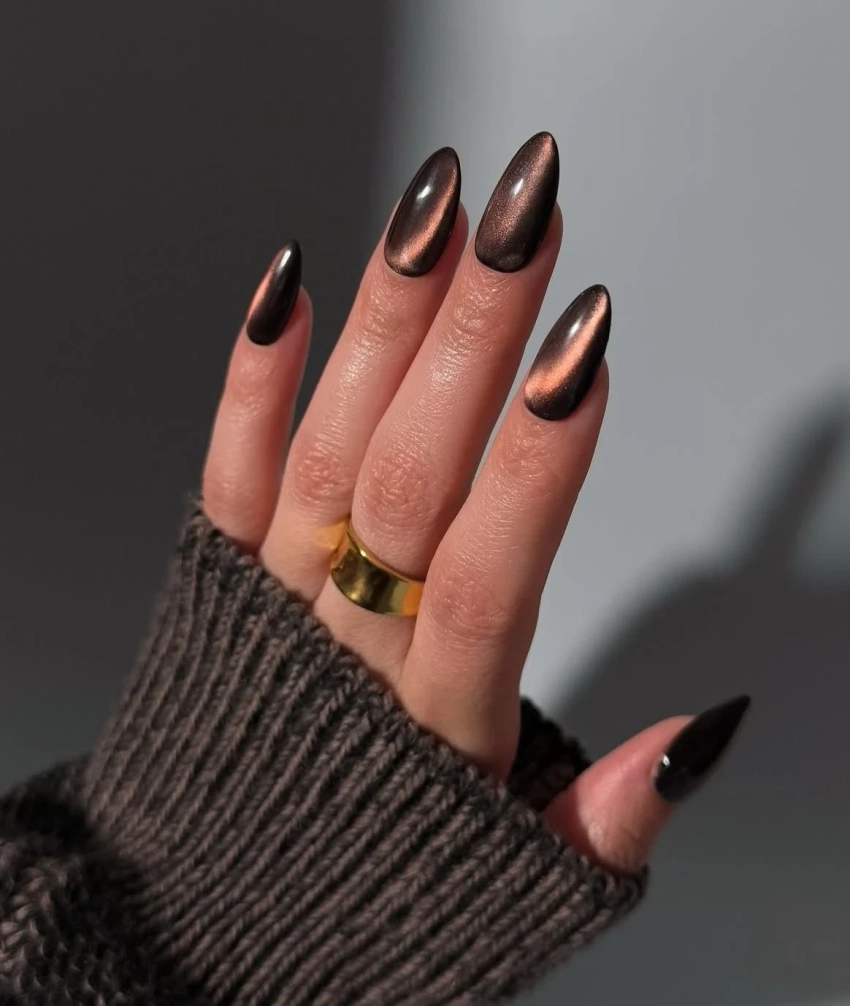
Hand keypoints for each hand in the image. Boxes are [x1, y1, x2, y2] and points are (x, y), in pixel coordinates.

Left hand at [200, 133, 748, 874]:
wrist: (209, 920)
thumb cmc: (371, 891)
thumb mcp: (511, 890)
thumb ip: (605, 820)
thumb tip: (699, 735)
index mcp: (435, 731)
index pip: (490, 574)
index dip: (539, 464)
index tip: (586, 346)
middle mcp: (345, 655)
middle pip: (411, 481)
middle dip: (473, 341)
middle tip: (527, 214)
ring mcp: (272, 610)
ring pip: (328, 454)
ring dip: (381, 328)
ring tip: (434, 210)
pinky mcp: (213, 583)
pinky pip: (227, 473)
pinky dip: (253, 379)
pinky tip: (287, 285)